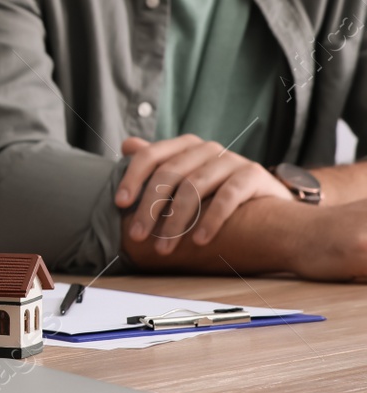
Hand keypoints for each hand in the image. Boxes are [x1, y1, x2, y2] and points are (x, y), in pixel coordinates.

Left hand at [115, 135, 290, 251]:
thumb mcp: (188, 177)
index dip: (132, 178)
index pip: (150, 155)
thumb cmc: (220, 194)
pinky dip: (211, 220)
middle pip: (169, 174)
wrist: (272, 210)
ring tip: (165, 248)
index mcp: (185, 146)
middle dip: (149, 208)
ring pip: (194, 187)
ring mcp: (232, 159)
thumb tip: (126, 145)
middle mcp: (207, 148)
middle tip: (137, 236)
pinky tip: (199, 241)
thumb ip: (159, 163)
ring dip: (176, 221)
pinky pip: (228, 196)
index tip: (119, 204)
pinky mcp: (254, 174)